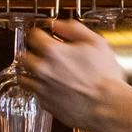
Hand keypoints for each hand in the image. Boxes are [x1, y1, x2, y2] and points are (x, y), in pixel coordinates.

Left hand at [20, 16, 131, 131]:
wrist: (107, 107)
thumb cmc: (105, 77)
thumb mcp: (96, 43)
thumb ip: (74, 29)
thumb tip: (58, 25)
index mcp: (53, 52)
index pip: (33, 35)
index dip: (40, 33)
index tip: (43, 36)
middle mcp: (42, 70)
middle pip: (24, 56)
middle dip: (32, 53)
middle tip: (43, 54)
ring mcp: (41, 88)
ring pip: (23, 77)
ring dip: (31, 72)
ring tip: (44, 72)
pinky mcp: (45, 104)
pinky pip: (34, 94)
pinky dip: (40, 89)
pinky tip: (52, 88)